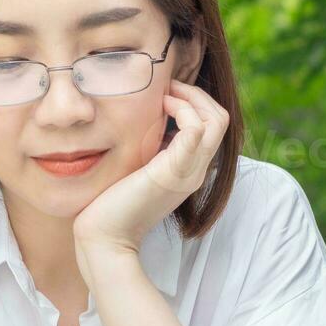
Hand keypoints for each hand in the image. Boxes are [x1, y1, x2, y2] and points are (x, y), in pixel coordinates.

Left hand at [71, 79, 230, 265]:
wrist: (105, 238)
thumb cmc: (111, 205)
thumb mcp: (136, 169)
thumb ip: (147, 150)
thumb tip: (142, 123)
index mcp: (188, 170)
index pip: (212, 127)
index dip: (194, 102)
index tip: (164, 94)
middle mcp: (195, 171)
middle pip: (221, 119)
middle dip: (196, 94)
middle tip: (167, 87)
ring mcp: (188, 172)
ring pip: (217, 121)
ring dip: (191, 98)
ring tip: (164, 95)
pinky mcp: (174, 172)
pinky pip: (196, 130)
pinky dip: (182, 110)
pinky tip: (160, 108)